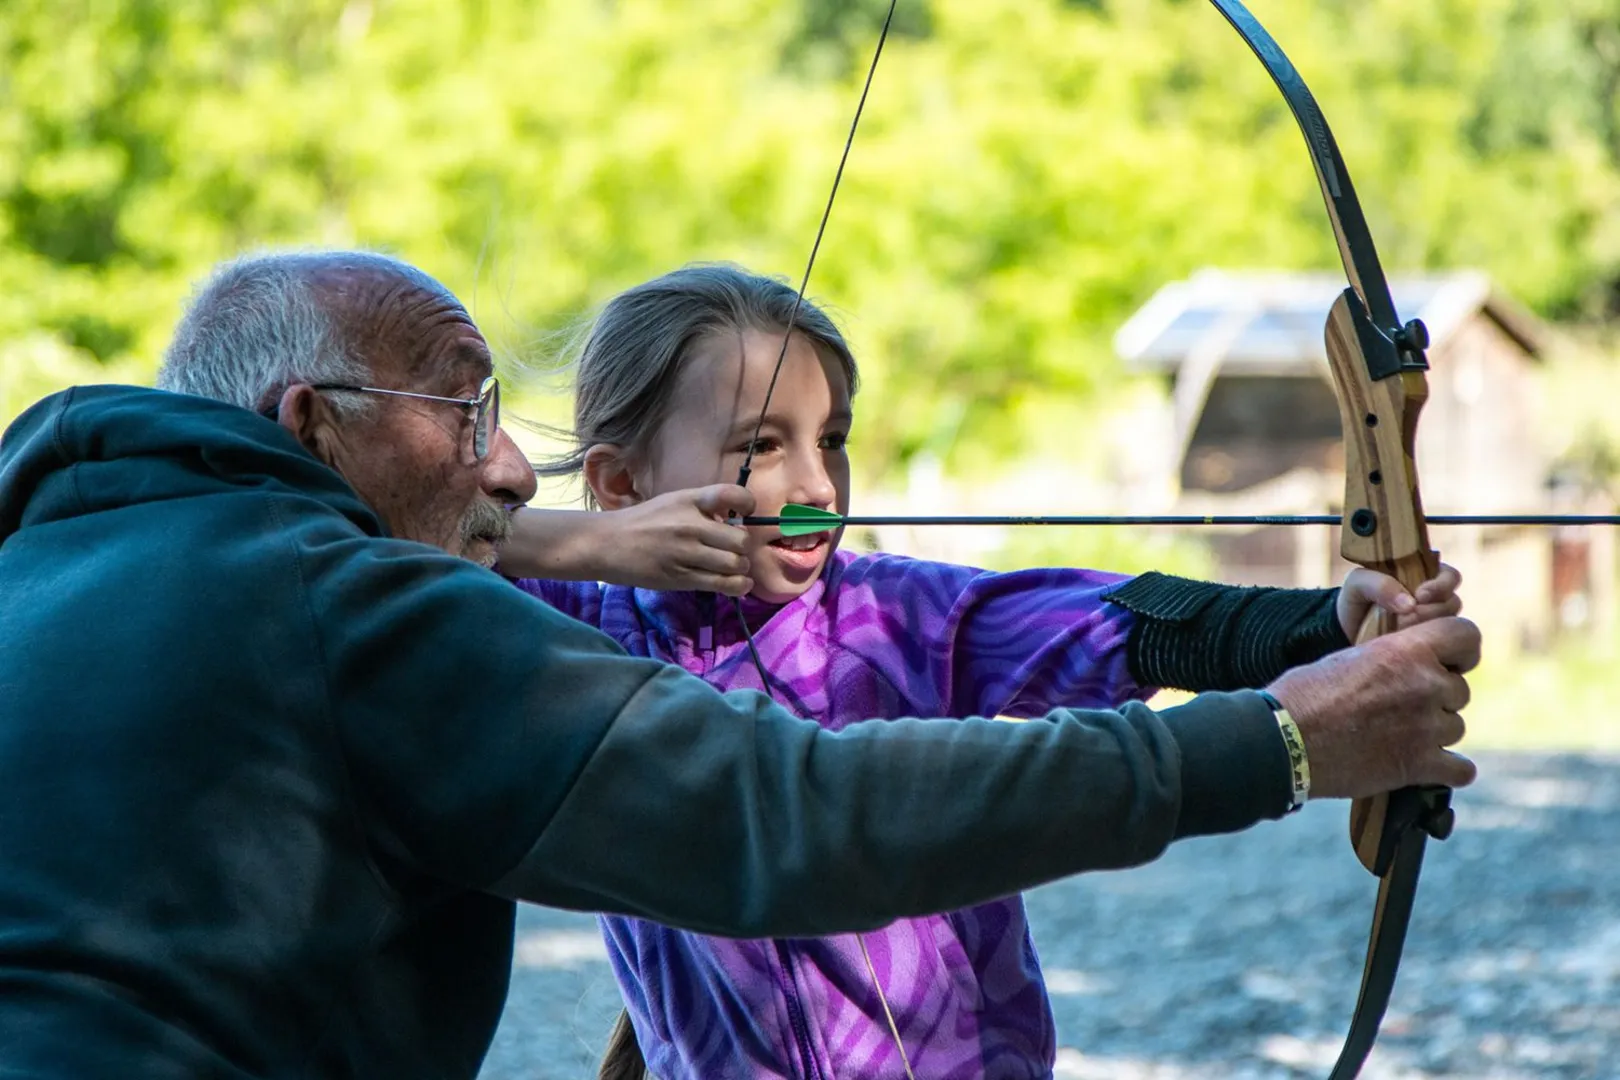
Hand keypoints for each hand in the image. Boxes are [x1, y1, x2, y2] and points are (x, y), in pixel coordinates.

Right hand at [597, 485, 755, 595]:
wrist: (606, 543)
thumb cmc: (642, 523)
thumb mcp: (672, 503)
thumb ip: (703, 510)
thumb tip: (738, 524)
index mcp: (689, 500)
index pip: (731, 494)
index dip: (748, 505)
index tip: (746, 514)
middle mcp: (690, 524)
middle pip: (740, 539)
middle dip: (744, 548)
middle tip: (734, 551)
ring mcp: (685, 552)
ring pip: (735, 564)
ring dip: (740, 569)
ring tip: (732, 569)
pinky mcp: (680, 578)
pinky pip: (722, 584)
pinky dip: (738, 587)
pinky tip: (738, 585)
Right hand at [1266, 616, 1479, 799]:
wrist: (1284, 740)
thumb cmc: (1305, 695)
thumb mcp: (1350, 658)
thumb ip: (1392, 658)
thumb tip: (1411, 664)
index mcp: (1405, 651)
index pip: (1467, 636)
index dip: (1461, 650)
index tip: (1450, 662)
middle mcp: (1424, 685)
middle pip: (1459, 690)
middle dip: (1437, 698)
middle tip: (1401, 708)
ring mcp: (1425, 727)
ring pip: (1456, 727)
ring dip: (1435, 732)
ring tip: (1398, 736)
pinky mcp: (1418, 765)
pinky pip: (1461, 770)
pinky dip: (1449, 770)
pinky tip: (1429, 766)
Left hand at [1336, 562, 1461, 640]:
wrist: (1347, 630)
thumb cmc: (1357, 599)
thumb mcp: (1359, 583)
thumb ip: (1379, 584)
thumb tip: (1410, 604)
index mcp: (1423, 576)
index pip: (1450, 576)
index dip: (1441, 584)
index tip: (1421, 595)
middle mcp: (1435, 600)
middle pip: (1452, 602)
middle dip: (1431, 610)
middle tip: (1406, 615)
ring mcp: (1435, 624)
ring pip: (1449, 624)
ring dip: (1427, 627)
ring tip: (1399, 628)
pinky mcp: (1431, 645)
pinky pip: (1441, 645)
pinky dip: (1427, 644)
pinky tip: (1406, 643)